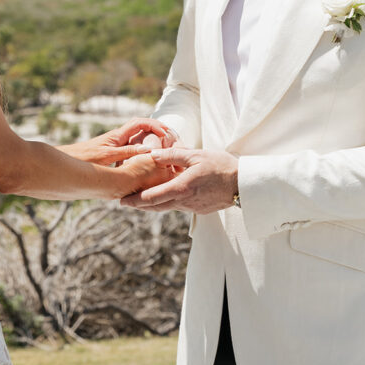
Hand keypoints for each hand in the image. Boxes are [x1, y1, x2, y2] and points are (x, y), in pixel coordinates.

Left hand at [61, 117, 174, 165]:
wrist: (65, 164)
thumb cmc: (82, 159)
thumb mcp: (107, 157)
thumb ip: (127, 152)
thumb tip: (149, 149)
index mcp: (117, 136)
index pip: (140, 123)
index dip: (155, 125)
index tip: (167, 133)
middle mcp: (118, 138)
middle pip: (141, 129)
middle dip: (156, 131)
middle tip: (171, 140)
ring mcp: (115, 146)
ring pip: (137, 141)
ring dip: (150, 143)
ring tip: (164, 152)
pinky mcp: (112, 155)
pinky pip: (131, 151)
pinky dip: (140, 154)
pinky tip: (146, 165)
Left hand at [121, 146, 238, 213]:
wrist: (243, 184)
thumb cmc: (221, 166)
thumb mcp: (196, 155)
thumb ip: (172, 155)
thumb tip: (152, 154)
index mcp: (181, 188)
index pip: (152, 198)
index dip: (135, 201)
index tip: (122, 201)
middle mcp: (184, 202)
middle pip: (156, 207)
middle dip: (139, 205)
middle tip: (124, 202)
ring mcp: (192, 208)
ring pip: (167, 207)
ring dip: (154, 203)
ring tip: (141, 198)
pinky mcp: (200, 209)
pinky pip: (179, 206)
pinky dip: (169, 202)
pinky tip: (167, 194)